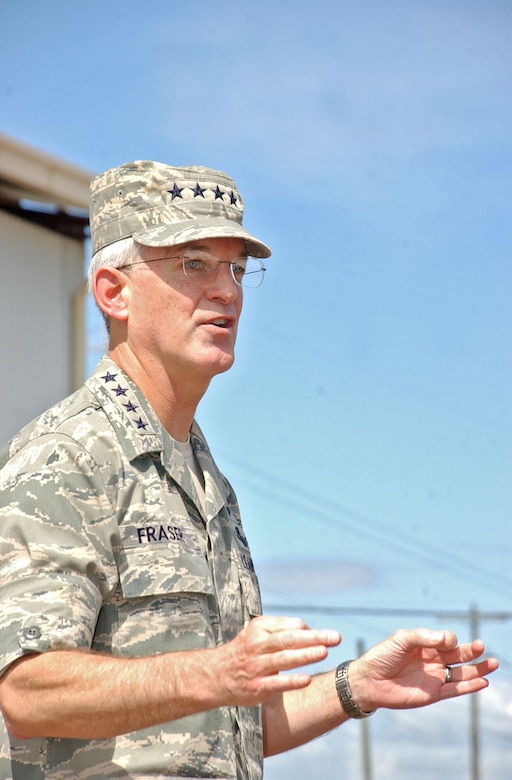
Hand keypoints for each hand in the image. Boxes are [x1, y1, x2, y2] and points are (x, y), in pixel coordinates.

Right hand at [213, 615, 340, 706]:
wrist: (215, 675)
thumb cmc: (245, 650)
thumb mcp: (257, 632)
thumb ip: (281, 629)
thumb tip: (311, 631)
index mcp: (259, 628)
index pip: (290, 626)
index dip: (309, 630)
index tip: (326, 636)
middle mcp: (257, 645)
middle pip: (289, 639)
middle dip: (314, 638)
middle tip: (335, 638)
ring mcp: (256, 667)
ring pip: (283, 659)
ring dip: (305, 655)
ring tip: (324, 652)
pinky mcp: (256, 687)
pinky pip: (276, 683)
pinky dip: (292, 681)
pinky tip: (307, 679)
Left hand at [348, 628, 498, 711]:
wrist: (369, 680)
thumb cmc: (382, 656)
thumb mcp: (401, 639)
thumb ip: (424, 637)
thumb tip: (448, 639)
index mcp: (425, 644)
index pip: (445, 640)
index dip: (449, 639)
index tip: (446, 640)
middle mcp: (432, 660)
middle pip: (458, 655)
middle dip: (471, 651)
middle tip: (482, 646)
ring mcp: (434, 677)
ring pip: (461, 673)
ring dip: (477, 669)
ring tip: (493, 664)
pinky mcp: (433, 694)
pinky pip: (455, 689)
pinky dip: (469, 686)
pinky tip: (483, 682)